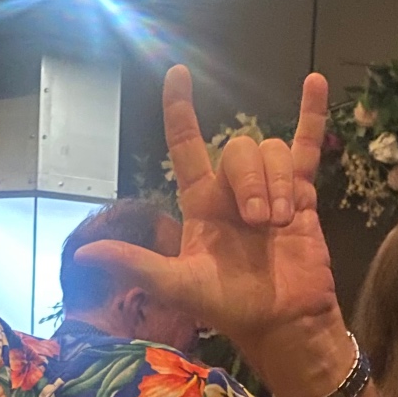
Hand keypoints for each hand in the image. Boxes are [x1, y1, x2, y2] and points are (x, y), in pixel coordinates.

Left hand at [74, 66, 350, 396]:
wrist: (281, 322)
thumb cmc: (229, 307)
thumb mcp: (177, 285)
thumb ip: (135, 264)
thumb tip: (81, 255)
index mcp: (200, 203)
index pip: (186, 146)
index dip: (180, 110)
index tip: (177, 73)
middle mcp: (231, 191)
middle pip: (238, 150)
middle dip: (251, 183)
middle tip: (260, 225)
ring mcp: (268, 189)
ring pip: (270, 152)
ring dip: (277, 185)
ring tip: (282, 223)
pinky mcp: (303, 193)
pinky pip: (305, 146)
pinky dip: (311, 114)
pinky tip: (315, 81)